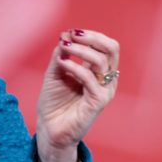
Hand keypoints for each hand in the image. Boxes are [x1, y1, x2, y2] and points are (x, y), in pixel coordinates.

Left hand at [35, 28, 119, 161]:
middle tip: (71, 35)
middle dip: (91, 38)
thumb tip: (65, 35)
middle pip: (111, 49)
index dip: (90, 35)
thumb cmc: (54, 102)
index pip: (105, 46)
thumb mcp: (55, 73)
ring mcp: (104, 91)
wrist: (49, 128)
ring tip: (63, 48)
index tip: (69, 32)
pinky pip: (90, 79)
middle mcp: (106, 79)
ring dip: (80, 50)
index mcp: (99, 71)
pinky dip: (75, 67)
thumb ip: (62, 55)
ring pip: (101, 61)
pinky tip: (61, 63)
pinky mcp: (98, 102)